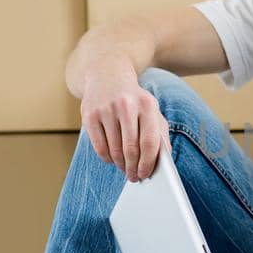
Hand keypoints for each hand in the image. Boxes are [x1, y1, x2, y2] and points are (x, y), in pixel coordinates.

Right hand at [80, 61, 169, 181]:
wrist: (107, 75)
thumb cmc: (133, 99)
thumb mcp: (151, 109)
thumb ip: (160, 133)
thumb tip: (164, 161)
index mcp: (147, 104)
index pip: (150, 142)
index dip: (148, 163)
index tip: (145, 174)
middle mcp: (126, 105)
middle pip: (131, 149)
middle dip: (133, 168)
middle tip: (133, 177)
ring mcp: (106, 109)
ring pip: (114, 150)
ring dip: (120, 165)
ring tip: (124, 168)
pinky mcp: (89, 114)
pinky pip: (99, 147)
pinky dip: (107, 159)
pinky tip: (112, 159)